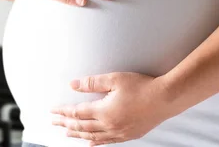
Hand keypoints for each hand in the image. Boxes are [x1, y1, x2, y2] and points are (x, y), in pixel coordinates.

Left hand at [51, 73, 174, 145]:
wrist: (166, 98)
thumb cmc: (143, 87)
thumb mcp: (115, 79)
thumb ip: (92, 83)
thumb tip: (74, 85)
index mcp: (104, 112)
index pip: (77, 113)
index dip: (63, 112)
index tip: (53, 111)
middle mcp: (109, 125)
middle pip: (81, 127)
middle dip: (66, 124)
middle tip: (54, 123)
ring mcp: (119, 132)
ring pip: (93, 137)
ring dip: (78, 135)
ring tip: (67, 134)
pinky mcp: (129, 135)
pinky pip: (107, 142)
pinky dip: (95, 142)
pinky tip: (90, 143)